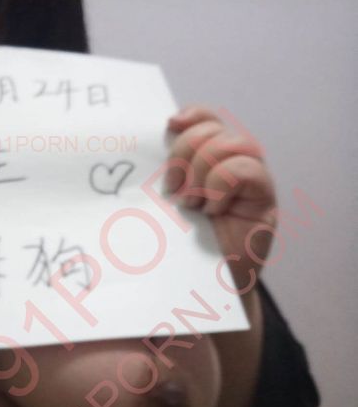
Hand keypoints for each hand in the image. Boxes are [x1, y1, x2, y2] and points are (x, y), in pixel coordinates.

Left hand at [166, 105, 276, 291]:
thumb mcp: (162, 209)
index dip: (192, 115)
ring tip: (190, 204)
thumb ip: (161, 180)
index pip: (206, 120)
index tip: (169, 126)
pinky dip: (222, 185)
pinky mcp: (264, 201)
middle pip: (215, 129)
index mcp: (206, 162)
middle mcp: (232, 165)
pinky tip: (211, 210)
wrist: (203, 291)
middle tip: (172, 190)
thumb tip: (141, 156)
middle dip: (185, 152)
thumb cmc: (178, 250)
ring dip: (202, 171)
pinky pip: (247, 170)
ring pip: (233, 144)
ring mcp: (251, 182)